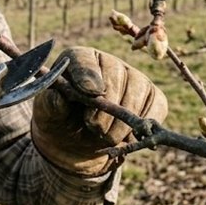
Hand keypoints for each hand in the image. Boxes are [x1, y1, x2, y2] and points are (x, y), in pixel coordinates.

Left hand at [31, 47, 166, 175]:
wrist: (77, 144)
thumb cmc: (60, 121)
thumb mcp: (48, 115)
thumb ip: (52, 104)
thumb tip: (60, 97)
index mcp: (78, 60)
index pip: (84, 61)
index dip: (88, 76)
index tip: (91, 94)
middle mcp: (108, 63)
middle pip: (115, 79)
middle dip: (105, 110)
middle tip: (92, 127)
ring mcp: (134, 78)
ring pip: (137, 95)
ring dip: (120, 124)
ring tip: (103, 135)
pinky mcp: (151, 96)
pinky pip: (157, 106)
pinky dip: (143, 126)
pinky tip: (126, 136)